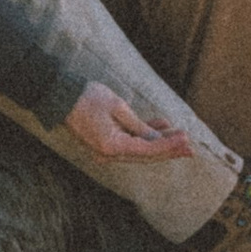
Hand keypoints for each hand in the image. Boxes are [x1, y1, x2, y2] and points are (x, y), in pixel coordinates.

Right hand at [62, 81, 190, 161]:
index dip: (169, 146)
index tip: (186, 140)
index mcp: (112, 146)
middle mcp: (109, 154)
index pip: (147, 150)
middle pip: (145, 155)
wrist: (60, 96)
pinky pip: (130, 143)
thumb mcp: (118, 107)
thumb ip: (139, 126)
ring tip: (180, 137)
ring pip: (139, 150)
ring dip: (159, 143)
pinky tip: (161, 127)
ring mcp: (106, 151)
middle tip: (190, 149)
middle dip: (168, 150)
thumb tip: (157, 139)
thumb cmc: (88, 97)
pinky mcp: (105, 143)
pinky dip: (145, 136)